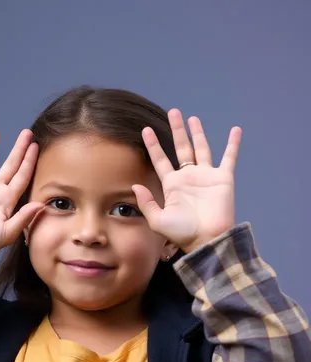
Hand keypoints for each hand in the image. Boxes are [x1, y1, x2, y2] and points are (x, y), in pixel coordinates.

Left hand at [132, 110, 241, 253]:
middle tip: (172, 112)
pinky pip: (229, 158)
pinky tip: (235, 130)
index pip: (161, 160)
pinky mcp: (223, 179)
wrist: (207, 239)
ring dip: (197, 133)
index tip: (146, 130)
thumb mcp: (158, 220)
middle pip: (181, 148)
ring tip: (192, 118)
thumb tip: (135, 185)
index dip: (154, 145)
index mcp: (172, 185)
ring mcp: (206, 176)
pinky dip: (233, 144)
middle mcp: (188, 177)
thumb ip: (147, 203)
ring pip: (201, 148)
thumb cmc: (182, 233)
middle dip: (177, 130)